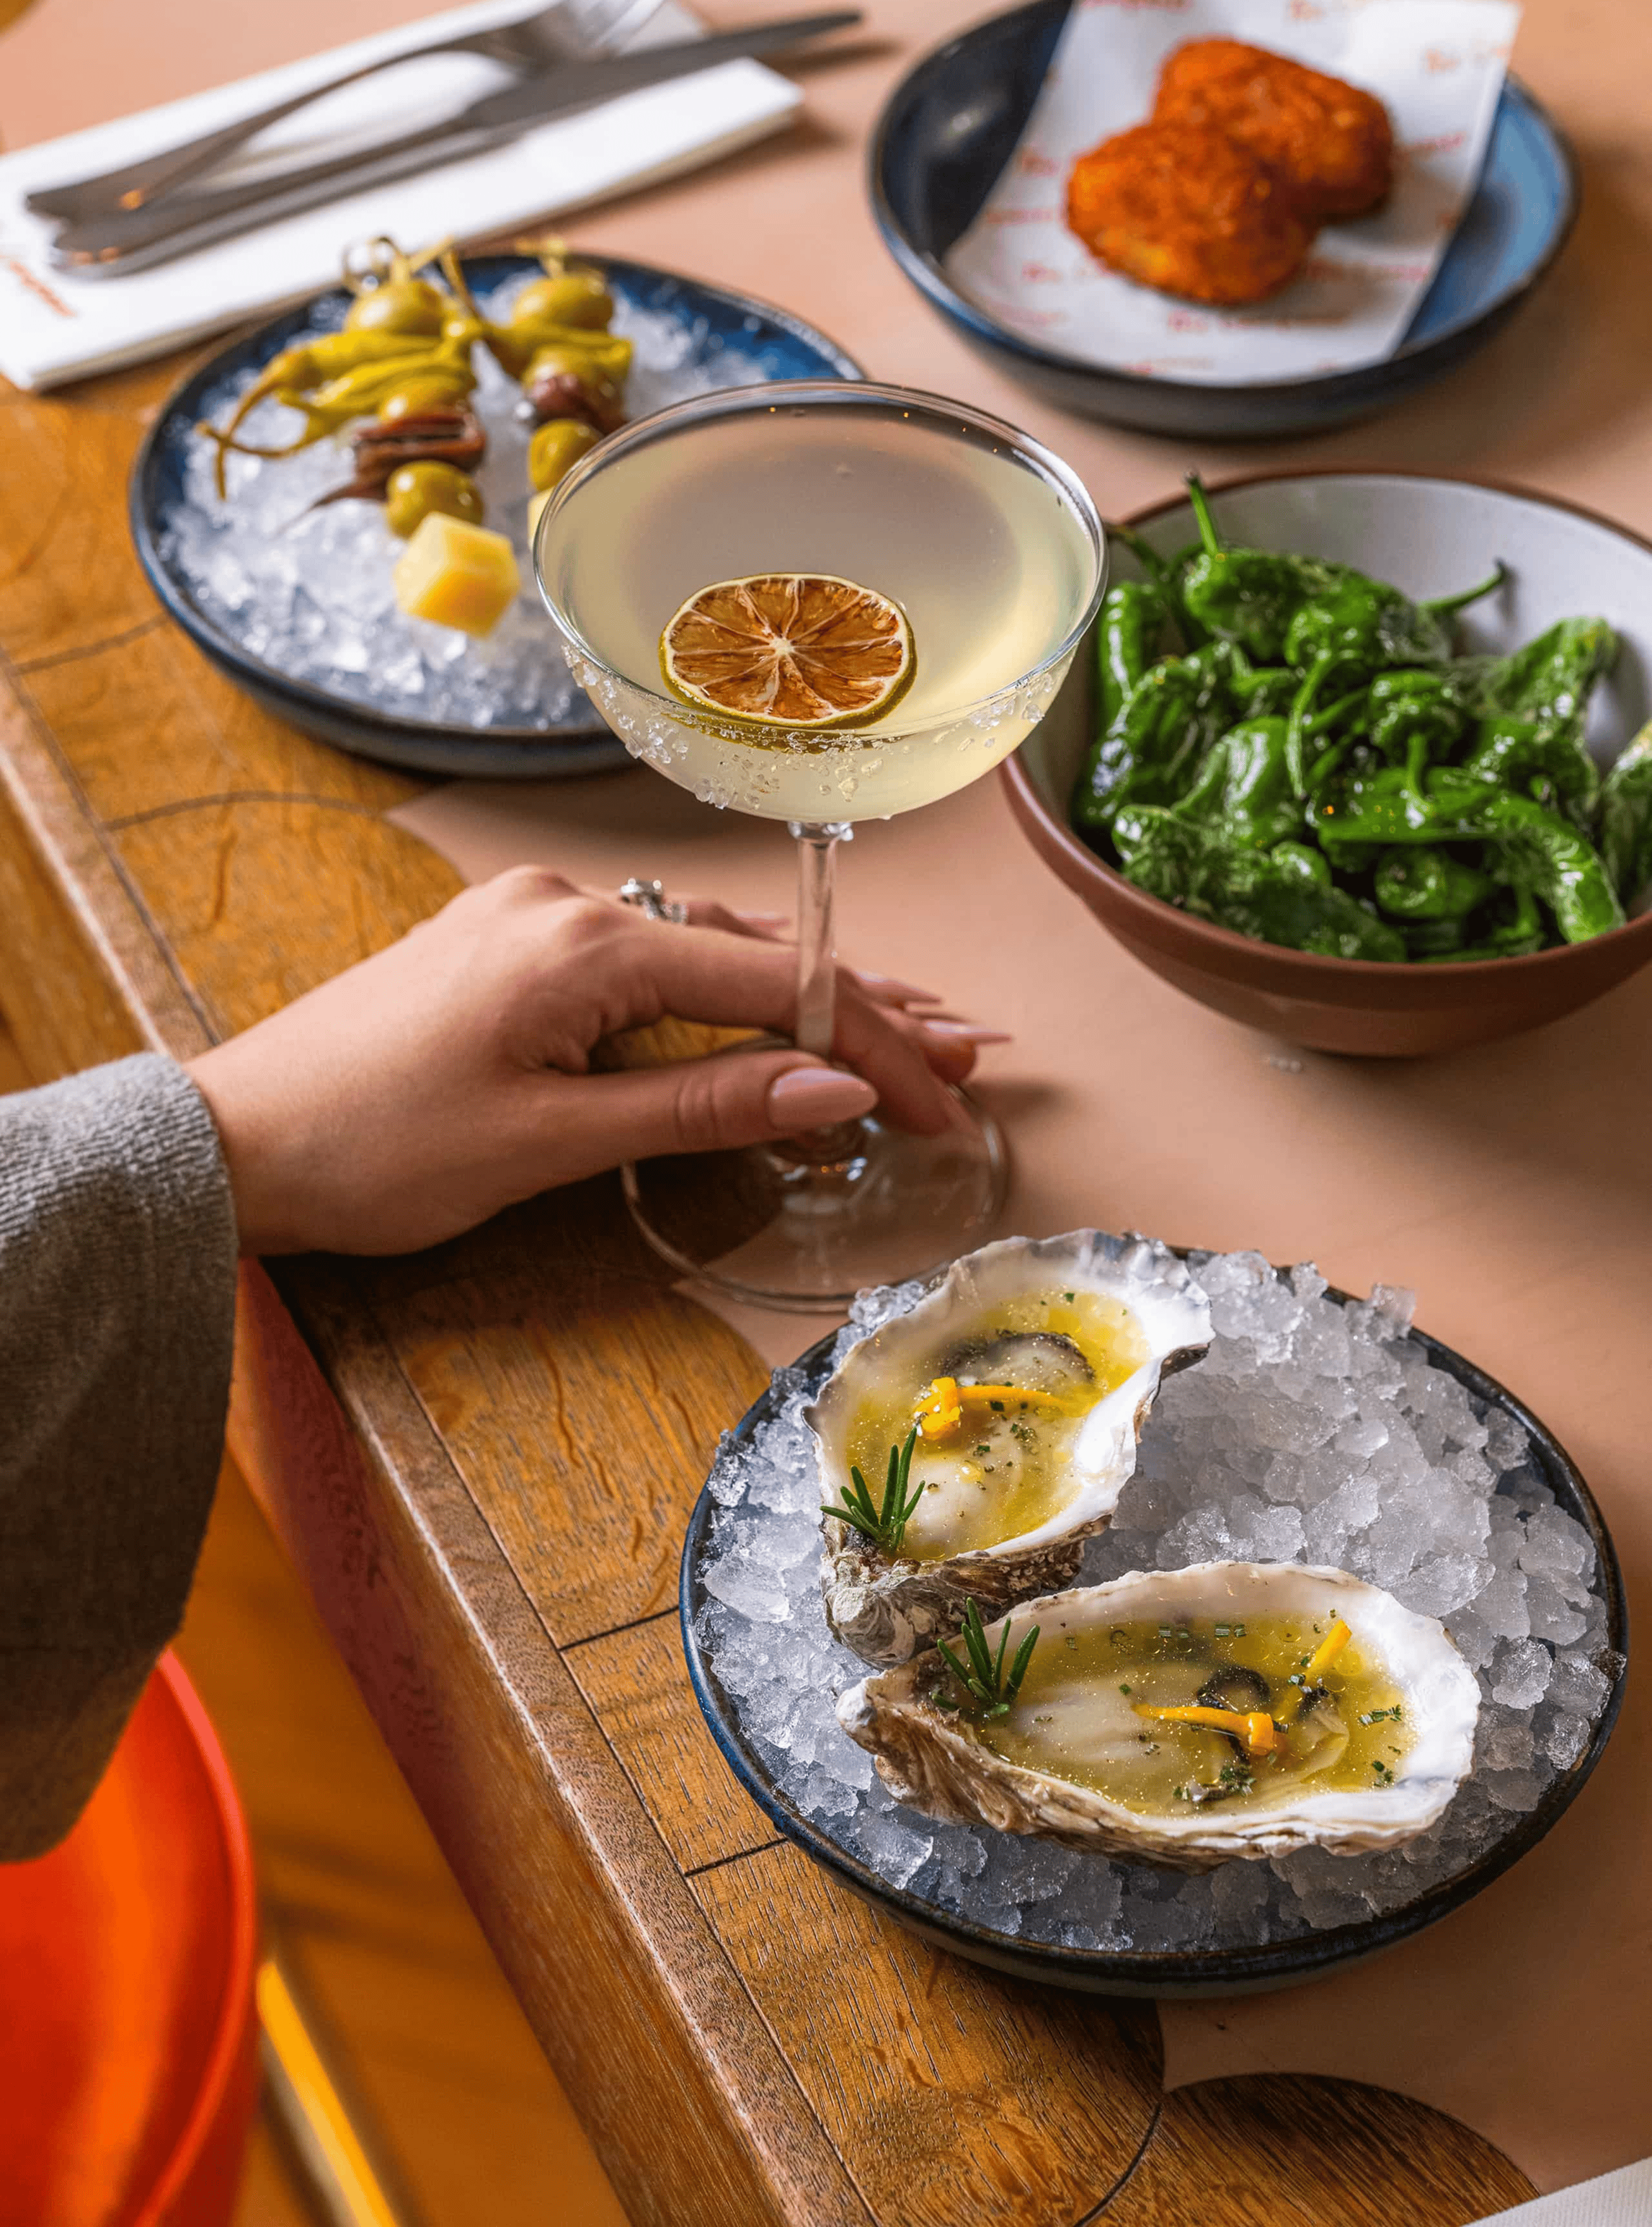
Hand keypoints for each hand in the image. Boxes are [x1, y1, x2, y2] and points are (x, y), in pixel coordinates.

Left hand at [187, 867, 1007, 1256]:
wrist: (234, 1140)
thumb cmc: (374, 1151)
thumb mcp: (551, 1143)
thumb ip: (701, 1106)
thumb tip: (837, 1085)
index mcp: (584, 942)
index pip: (773, 991)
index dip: (874, 1046)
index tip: (947, 1099)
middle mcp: (568, 901)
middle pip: (753, 957)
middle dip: (867, 1009)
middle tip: (970, 1048)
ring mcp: (537, 914)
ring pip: (704, 954)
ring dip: (802, 999)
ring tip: (905, 1030)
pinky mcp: (512, 944)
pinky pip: (646, 959)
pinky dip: (722, 995)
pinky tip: (774, 1010)